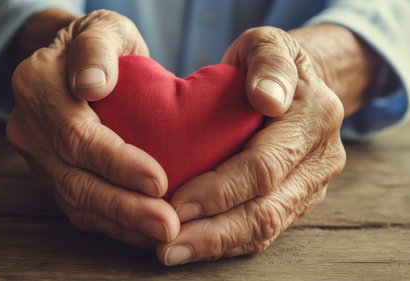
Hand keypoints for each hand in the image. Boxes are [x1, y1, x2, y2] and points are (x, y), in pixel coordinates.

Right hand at [7, 10, 179, 246]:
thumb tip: (93, 85)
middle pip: (74, 178)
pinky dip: (114, 224)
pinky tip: (144, 232)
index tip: (158, 180)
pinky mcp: (55, 175)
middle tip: (167, 224)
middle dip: (123, 206)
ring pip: (77, 200)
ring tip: (163, 233)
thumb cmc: (101, 46)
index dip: (115, 161)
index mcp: (37, 87)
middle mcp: (31, 128)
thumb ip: (96, 50)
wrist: (82, 64)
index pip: (74, 134)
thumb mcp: (103, 29)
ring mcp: (40, 157)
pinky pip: (81, 208)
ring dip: (122, 222)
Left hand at [156, 26, 345, 264]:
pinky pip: (263, 229)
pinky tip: (196, 245)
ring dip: (217, 244)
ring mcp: (310, 184)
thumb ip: (270, 63)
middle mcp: (319, 159)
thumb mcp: (268, 44)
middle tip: (167, 244)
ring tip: (172, 252)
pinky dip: (227, 242)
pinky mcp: (295, 199)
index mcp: (315, 119)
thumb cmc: (268, 64)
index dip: (220, 190)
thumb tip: (267, 98)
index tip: (176, 203)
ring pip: (265, 227)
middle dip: (214, 231)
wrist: (295, 85)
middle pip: (266, 208)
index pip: (263, 166)